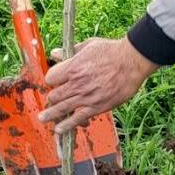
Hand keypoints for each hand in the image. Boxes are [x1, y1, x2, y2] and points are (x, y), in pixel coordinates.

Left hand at [40, 35, 156, 134]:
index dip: (51, 80)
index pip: (50, 78)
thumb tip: (55, 53)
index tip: (55, 82)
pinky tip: (59, 129)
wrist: (132, 62)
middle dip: (52, 98)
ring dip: (50, 114)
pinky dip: (67, 125)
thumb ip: (70, 52)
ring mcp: (86, 97)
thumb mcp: (89, 45)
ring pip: (61, 109)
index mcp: (73, 67)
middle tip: (52, 100)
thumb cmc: (112, 51)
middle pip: (54, 95)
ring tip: (42, 118)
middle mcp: (76, 84)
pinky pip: (77, 118)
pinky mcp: (96, 107)